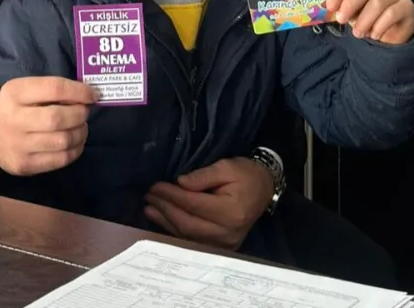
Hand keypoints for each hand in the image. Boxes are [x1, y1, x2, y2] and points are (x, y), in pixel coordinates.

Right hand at [0, 76, 97, 175]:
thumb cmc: (13, 107)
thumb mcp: (24, 89)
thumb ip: (51, 89)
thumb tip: (87, 94)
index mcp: (14, 93)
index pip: (53, 88)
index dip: (78, 91)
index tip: (92, 94)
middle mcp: (14, 119)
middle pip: (58, 118)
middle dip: (80, 114)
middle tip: (84, 112)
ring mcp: (19, 145)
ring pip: (62, 141)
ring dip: (80, 132)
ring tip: (80, 126)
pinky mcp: (25, 165)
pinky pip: (60, 159)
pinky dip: (75, 149)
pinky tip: (75, 142)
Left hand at [143, 157, 273, 249]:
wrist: (264, 188)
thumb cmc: (245, 174)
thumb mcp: (225, 167)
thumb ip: (201, 176)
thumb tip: (179, 183)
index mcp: (231, 210)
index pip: (193, 204)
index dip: (171, 195)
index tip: (155, 186)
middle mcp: (228, 232)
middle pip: (188, 223)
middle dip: (165, 209)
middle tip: (149, 196)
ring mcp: (225, 243)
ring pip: (188, 235)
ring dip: (166, 221)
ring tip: (149, 208)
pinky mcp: (222, 247)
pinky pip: (194, 240)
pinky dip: (176, 230)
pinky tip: (163, 220)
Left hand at [327, 0, 413, 44]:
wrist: (395, 31)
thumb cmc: (371, 18)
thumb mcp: (355, 13)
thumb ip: (344, 9)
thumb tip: (330, 11)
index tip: (330, 7)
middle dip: (350, 4)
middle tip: (341, 20)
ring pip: (378, 2)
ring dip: (364, 20)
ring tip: (358, 33)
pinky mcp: (408, 6)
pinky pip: (392, 14)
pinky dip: (379, 26)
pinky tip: (374, 35)